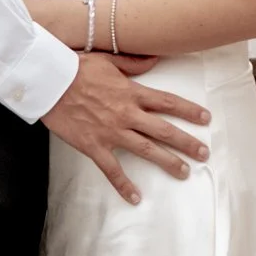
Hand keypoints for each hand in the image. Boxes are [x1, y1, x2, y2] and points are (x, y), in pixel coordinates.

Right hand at [46, 51, 208, 204]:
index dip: (189, 111)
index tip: (206, 118)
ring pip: (146, 150)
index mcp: (131, 92)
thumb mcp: (108, 58)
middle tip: (204, 153)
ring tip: (184, 172)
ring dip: (168, 162)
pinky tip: (135, 198)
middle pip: (164, 130)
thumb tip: (156, 59)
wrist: (50, 81)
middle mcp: (127, 114)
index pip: (168, 102)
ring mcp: (112, 132)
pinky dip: (124, 185)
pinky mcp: (94, 146)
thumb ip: (133, 62)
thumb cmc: (76, 67)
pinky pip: (112, 170)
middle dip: (187, 142)